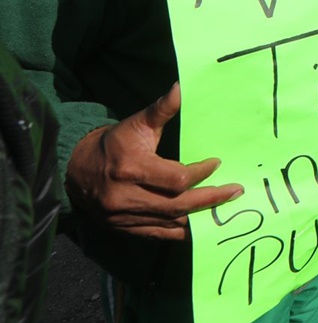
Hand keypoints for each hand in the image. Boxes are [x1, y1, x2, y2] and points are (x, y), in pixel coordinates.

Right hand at [64, 83, 242, 239]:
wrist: (75, 170)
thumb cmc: (113, 143)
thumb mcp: (135, 123)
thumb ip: (161, 110)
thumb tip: (181, 88)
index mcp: (131, 168)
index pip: (176, 180)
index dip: (200, 173)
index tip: (216, 163)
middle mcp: (126, 196)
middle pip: (177, 205)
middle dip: (210, 199)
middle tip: (236, 192)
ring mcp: (124, 217)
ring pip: (170, 222)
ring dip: (199, 216)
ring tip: (224, 208)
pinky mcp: (124, 228)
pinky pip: (158, 235)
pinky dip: (181, 231)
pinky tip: (200, 226)